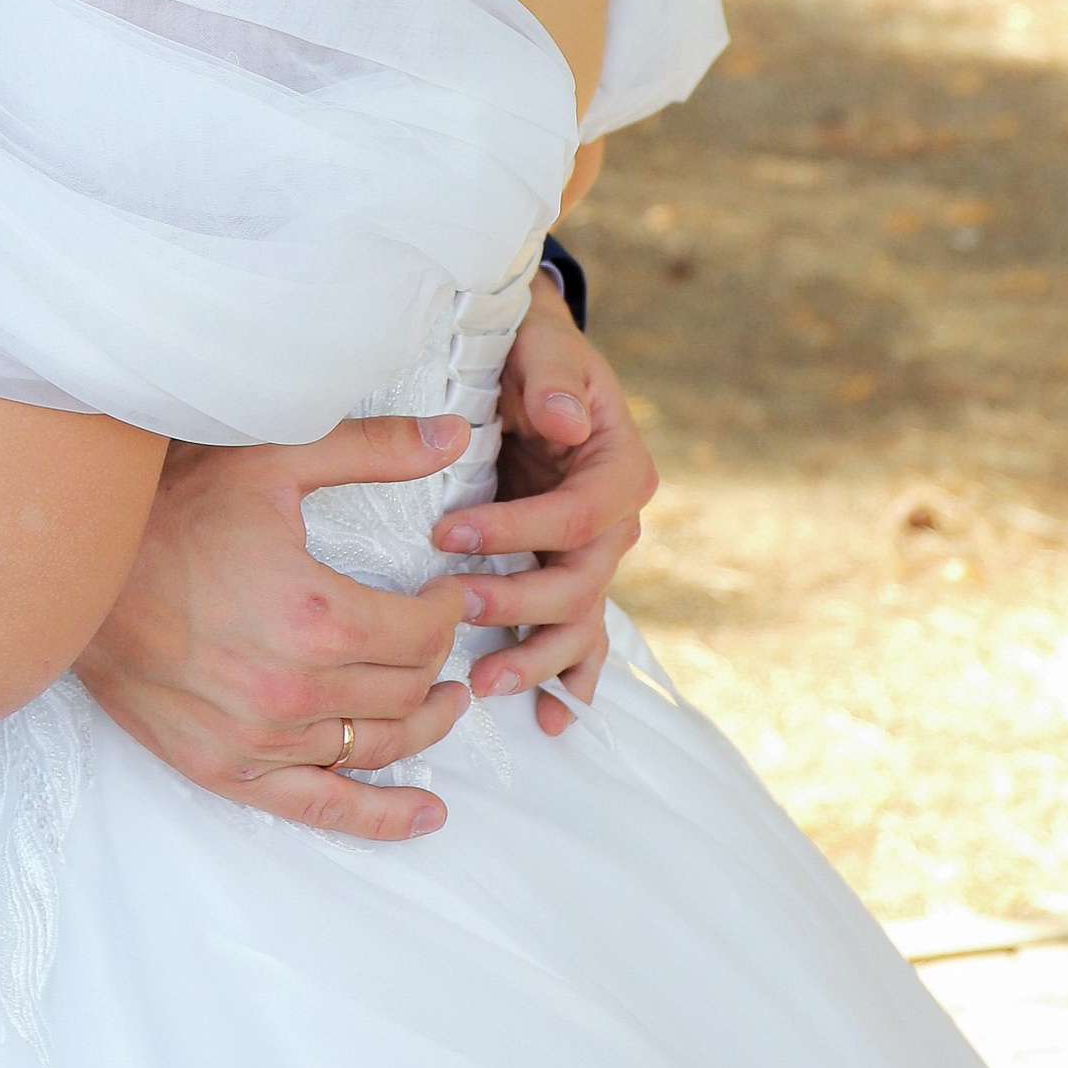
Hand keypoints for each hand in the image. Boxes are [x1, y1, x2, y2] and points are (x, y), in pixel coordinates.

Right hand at [77, 416, 493, 842]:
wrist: (75, 567)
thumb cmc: (170, 507)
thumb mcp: (273, 459)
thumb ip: (373, 449)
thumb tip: (455, 433)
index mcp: (316, 616)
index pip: (423, 632)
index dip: (448, 610)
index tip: (444, 591)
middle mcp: (294, 689)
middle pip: (406, 690)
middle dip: (437, 662)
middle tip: (440, 637)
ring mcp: (259, 738)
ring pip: (378, 747)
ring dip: (425, 726)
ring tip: (445, 703)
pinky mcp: (224, 766)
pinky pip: (320, 806)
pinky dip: (380, 816)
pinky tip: (426, 813)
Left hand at [435, 272, 653, 734]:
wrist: (534, 364)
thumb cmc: (534, 350)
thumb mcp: (543, 346)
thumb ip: (553, 379)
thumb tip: (565, 419)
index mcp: (621, 469)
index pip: (576, 517)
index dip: (515, 531)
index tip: (447, 532)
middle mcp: (617, 521)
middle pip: (579, 583)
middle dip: (518, 604)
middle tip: (453, 611)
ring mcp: (595, 555)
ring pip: (578, 622)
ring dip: (537, 658)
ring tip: (485, 684)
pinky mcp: (568, 572)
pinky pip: (578, 634)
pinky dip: (567, 679)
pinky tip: (549, 721)